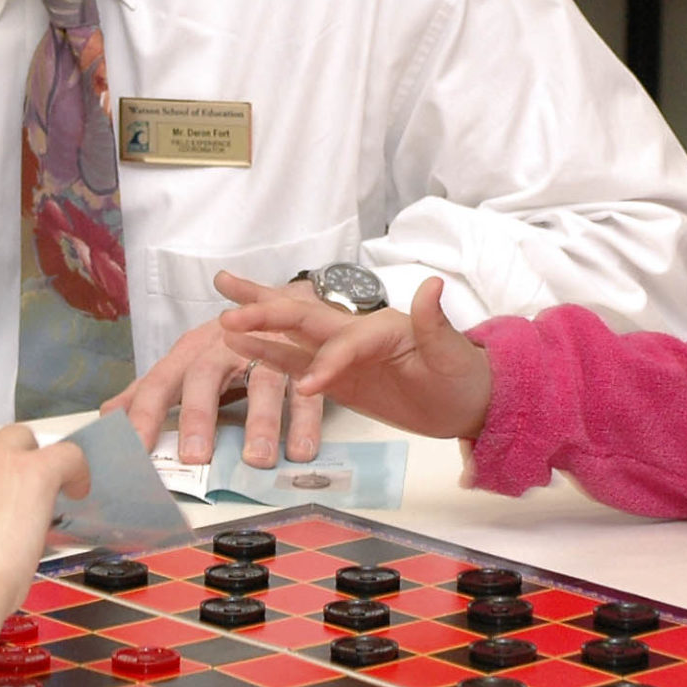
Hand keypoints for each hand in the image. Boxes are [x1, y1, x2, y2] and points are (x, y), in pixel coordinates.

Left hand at [104, 284, 323, 467]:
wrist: (288, 303)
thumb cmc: (228, 344)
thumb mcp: (187, 363)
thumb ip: (149, 391)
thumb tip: (107, 417)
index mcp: (191, 352)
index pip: (160, 382)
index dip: (144, 414)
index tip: (133, 450)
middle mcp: (225, 347)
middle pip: (207, 375)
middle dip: (200, 415)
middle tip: (196, 457)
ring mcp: (268, 350)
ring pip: (262, 383)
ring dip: (261, 421)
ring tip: (258, 460)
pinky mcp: (305, 360)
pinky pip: (306, 391)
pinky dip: (304, 421)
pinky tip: (301, 452)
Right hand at [216, 272, 493, 440]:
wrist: (467, 402)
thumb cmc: (461, 376)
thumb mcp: (452, 353)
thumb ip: (434, 322)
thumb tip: (433, 285)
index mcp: (380, 327)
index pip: (345, 341)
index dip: (327, 361)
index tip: (311, 386)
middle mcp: (354, 334)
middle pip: (304, 317)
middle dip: (265, 310)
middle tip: (226, 298)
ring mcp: (341, 355)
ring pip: (291, 334)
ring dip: (257, 325)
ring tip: (219, 316)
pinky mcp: (335, 378)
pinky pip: (295, 364)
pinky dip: (267, 355)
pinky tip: (239, 347)